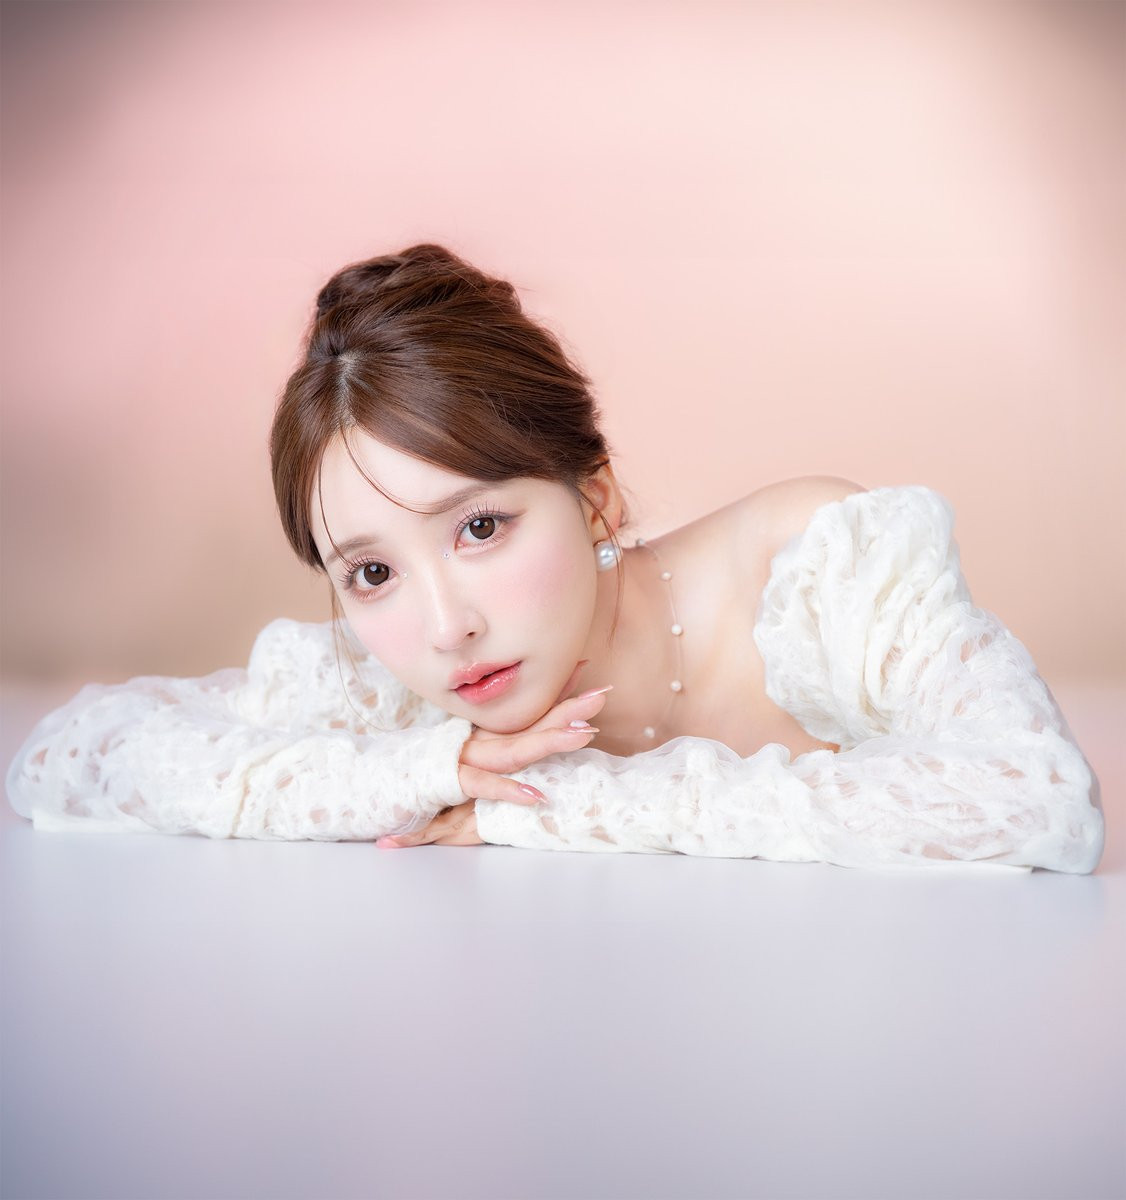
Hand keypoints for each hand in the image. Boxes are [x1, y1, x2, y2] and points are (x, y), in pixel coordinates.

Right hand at [376, 668, 611, 849]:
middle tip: (603, 696)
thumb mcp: (469, 762)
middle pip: (531, 723)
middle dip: (568, 709)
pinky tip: (537, 796)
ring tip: (583, 734)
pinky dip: (508, 790)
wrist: (382, 785)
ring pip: (514, 749)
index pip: (530, 709)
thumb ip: (498, 754)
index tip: (589, 668)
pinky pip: (483, 785)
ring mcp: (466, 758)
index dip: (560, 691)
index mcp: (487, 733)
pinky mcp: (451, 781)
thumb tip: (535, 730)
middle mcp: (480, 740)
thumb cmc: (428, 775)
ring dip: (549, 741)